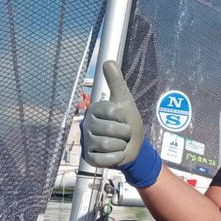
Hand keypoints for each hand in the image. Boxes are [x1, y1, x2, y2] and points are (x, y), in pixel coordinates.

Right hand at [82, 61, 161, 186]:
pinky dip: (115, 158)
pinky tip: (115, 154)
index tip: (122, 118)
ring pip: (107, 145)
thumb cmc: (128, 121)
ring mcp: (87, 141)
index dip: (123, 117)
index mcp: (95, 109)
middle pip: (110, 130)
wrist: (134, 146)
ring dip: (121, 146)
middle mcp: (87, 124)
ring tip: (119, 143)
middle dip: (125, 133)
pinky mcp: (89, 157)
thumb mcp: (125, 100)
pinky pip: (104, 159)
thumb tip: (108, 61)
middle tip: (123, 133)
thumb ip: (116, 81)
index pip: (112, 112)